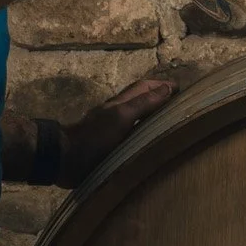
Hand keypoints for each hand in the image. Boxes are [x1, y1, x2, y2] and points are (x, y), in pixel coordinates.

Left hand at [57, 75, 175, 187]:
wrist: (65, 159)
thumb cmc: (94, 137)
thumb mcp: (121, 117)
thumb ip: (143, 103)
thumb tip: (167, 89)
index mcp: (120, 104)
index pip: (144, 87)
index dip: (161, 85)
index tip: (180, 89)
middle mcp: (116, 113)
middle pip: (139, 100)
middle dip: (158, 98)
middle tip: (177, 105)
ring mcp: (110, 130)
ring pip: (134, 118)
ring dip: (150, 117)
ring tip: (167, 124)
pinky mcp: (107, 147)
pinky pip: (129, 136)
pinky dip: (141, 134)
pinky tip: (146, 143)